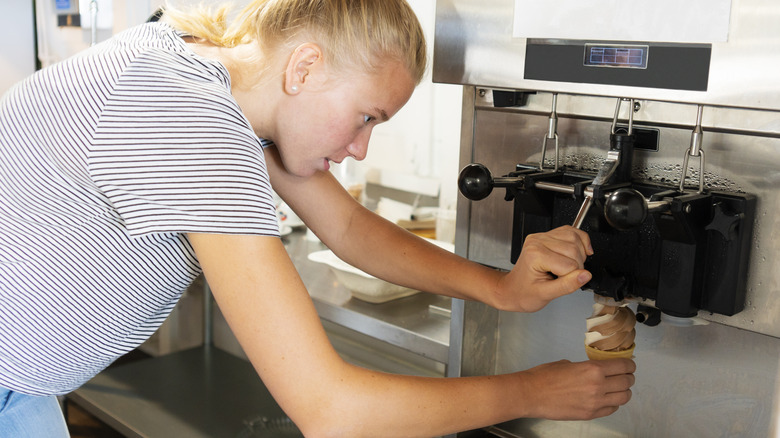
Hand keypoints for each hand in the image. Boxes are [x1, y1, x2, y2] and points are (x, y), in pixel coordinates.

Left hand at [492, 225, 592, 311]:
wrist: (513, 289)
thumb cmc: (524, 292)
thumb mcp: (545, 295)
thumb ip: (567, 285)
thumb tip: (585, 275)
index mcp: (535, 255)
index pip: (570, 264)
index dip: (573, 277)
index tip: (564, 283)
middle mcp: (538, 242)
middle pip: (574, 249)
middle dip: (577, 266)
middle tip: (567, 277)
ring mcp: (542, 237)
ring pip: (575, 238)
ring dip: (580, 254)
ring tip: (570, 267)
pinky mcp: (547, 235)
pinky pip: (571, 232)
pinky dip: (580, 242)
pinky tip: (578, 252)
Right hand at [519, 358, 635, 419]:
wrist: (531, 394)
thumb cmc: (544, 376)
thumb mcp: (567, 363)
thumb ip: (585, 367)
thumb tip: (593, 370)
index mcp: (592, 369)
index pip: (623, 366)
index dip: (629, 365)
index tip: (629, 365)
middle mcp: (598, 386)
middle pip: (626, 382)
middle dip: (628, 378)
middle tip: (625, 375)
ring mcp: (595, 403)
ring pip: (623, 398)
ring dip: (624, 392)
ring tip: (619, 388)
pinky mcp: (590, 415)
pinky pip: (611, 409)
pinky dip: (613, 404)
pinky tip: (608, 399)